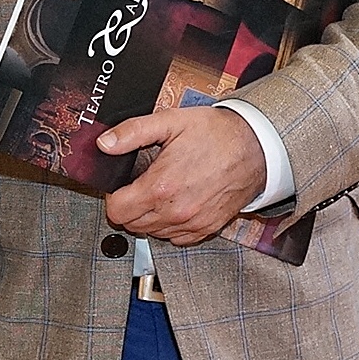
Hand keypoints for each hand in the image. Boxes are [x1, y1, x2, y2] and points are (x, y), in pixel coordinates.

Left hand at [97, 106, 266, 246]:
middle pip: (131, 224)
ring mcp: (192, 224)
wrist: (254, 147)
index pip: (117, 211)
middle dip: (129, 205)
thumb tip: (104, 144)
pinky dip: (169, 224)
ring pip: (152, 233)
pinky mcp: (206, 229)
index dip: (113, 195)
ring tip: (159, 190)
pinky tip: (175, 202)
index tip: (121, 184)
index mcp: (161, 187)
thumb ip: (132, 133)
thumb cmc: (214, 134)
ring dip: (148, 216)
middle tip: (140, 183)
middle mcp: (176, 212)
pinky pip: (175, 238)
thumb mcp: (169, 122)